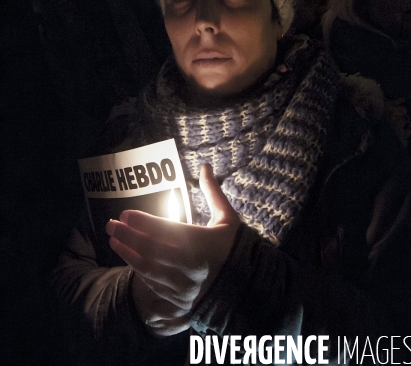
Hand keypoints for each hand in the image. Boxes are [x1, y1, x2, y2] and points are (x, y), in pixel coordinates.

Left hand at [105, 164, 240, 334]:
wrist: (246, 285)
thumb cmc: (234, 247)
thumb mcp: (228, 218)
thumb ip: (213, 192)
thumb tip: (205, 166)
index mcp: (201, 243)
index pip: (165, 230)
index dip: (142, 222)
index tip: (125, 214)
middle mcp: (188, 265)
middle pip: (150, 249)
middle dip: (127, 236)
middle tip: (110, 224)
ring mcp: (182, 285)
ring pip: (147, 269)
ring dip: (127, 253)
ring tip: (113, 240)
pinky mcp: (178, 299)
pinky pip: (153, 284)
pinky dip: (138, 270)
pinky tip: (128, 258)